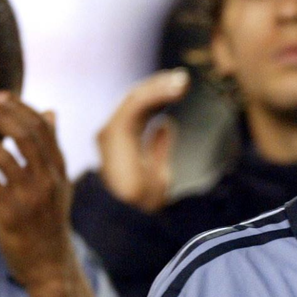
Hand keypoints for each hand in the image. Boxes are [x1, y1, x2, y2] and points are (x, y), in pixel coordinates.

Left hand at [0, 92, 77, 296]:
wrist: (50, 266)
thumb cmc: (48, 222)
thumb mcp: (58, 184)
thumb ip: (51, 150)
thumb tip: (51, 112)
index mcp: (59, 171)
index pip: (42, 128)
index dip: (19, 107)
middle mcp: (48, 181)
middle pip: (25, 136)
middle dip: (0, 115)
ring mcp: (30, 198)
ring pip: (4, 157)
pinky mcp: (11, 215)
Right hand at [96, 68, 188, 212]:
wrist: (135, 217)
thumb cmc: (145, 203)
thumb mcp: (157, 172)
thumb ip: (158, 148)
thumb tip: (167, 125)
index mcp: (123, 142)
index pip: (140, 109)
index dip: (159, 95)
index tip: (180, 87)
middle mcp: (114, 134)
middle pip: (138, 99)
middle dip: (160, 86)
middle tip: (184, 79)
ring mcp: (112, 132)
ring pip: (136, 98)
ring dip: (159, 87)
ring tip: (182, 82)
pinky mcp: (114, 132)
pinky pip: (136, 105)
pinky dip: (155, 93)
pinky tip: (174, 88)